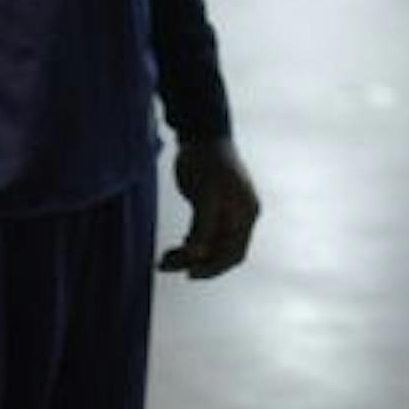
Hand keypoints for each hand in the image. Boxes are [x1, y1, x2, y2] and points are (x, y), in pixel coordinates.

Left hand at [161, 136, 259, 279]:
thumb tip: (196, 256)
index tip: (190, 274)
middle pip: (220, 251)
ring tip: (163, 259)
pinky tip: (175, 247)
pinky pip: (202, 234)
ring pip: (208, 244)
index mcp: (246, 213)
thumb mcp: (205, 195)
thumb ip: (203, 227)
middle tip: (166, 265)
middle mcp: (240, 216)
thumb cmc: (206, 162)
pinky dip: (189, 243)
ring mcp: (226, 212)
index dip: (213, 267)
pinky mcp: (212, 208)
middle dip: (196, 262)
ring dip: (188, 254)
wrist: (200, 135)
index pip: (234, 252)